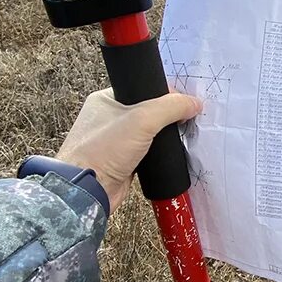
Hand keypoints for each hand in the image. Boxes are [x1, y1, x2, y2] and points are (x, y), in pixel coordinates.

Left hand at [57, 89, 201, 212]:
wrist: (88, 192)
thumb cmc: (102, 152)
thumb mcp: (142, 119)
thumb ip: (171, 107)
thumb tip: (193, 103)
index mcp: (106, 99)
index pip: (145, 88)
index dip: (167, 94)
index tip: (184, 103)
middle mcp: (109, 117)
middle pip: (150, 110)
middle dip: (168, 116)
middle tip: (184, 120)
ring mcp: (116, 140)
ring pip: (150, 131)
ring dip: (164, 135)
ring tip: (179, 136)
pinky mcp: (124, 160)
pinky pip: (148, 150)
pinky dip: (159, 151)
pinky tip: (169, 152)